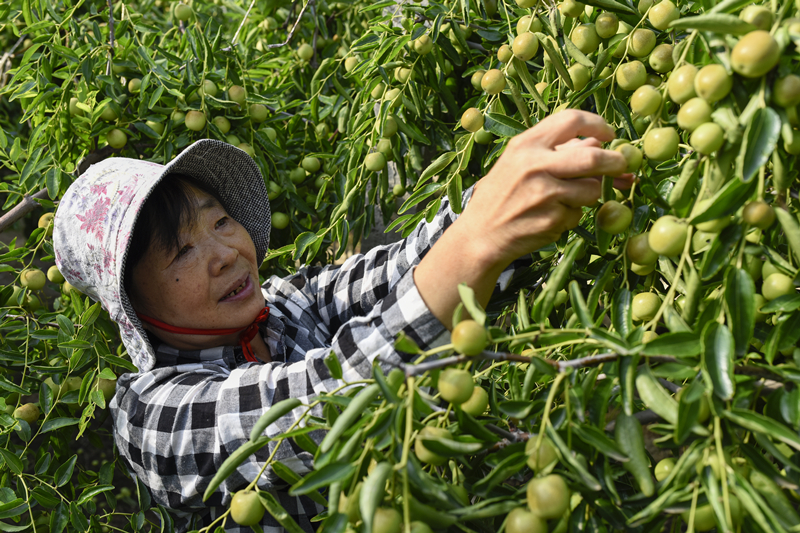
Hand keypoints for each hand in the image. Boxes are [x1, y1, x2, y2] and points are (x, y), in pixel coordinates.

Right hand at [462, 110, 633, 267]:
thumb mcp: (519, 163)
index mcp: (525, 145)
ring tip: (564, 199)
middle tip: (621, 165)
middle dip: (614, 161)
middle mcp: (535, 166)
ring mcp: (544, 195)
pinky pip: (578, 214)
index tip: (608, 134)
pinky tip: (549, 217)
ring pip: (591, 189)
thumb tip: (599, 143)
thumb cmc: (502, 195)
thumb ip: (556, 150)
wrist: (480, 235)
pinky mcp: (552, 220)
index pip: (571, 120)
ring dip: (588, 194)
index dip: (597, 124)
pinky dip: (571, 215)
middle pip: (592, 157)